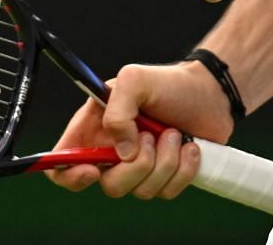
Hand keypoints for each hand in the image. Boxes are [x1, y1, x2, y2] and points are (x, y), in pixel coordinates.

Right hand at [43, 61, 228, 198]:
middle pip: (109, 186)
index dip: (69, 174)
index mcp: (94, 128)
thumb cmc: (169, 83)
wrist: (209, 93)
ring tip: (173, 134)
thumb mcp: (135, 80)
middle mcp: (113, 152)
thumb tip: (122, 152)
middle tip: (151, 136)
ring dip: (164, 162)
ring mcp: (139, 168)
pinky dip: (182, 169)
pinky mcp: (164, 178)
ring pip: (141, 191)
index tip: (93, 170)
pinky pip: (166, 192)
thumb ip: (117, 110)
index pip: (63, 164)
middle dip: (136, 166)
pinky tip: (188, 146)